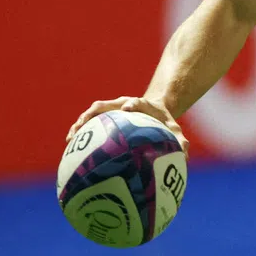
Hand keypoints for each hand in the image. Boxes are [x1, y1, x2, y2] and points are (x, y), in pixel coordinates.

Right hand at [65, 96, 188, 156]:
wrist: (153, 110)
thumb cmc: (162, 121)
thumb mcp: (172, 128)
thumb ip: (179, 139)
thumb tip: (185, 153)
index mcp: (141, 105)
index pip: (135, 102)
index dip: (131, 104)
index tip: (126, 108)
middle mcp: (122, 104)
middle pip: (104, 105)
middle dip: (94, 113)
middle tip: (84, 124)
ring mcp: (110, 110)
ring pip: (91, 113)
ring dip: (80, 123)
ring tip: (71, 138)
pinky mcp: (103, 117)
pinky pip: (89, 123)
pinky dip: (79, 132)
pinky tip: (70, 147)